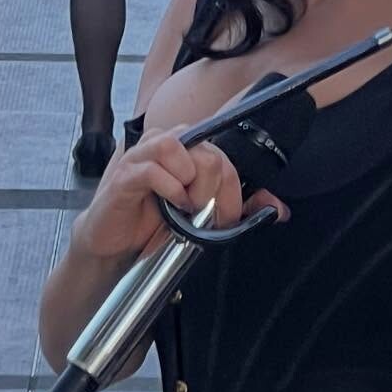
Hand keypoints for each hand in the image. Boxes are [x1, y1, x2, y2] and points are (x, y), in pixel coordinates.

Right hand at [73, 126, 287, 261]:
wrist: (114, 245)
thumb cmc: (154, 224)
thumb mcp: (202, 215)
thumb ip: (237, 206)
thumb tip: (277, 210)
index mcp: (186, 151)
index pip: (223, 156)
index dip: (232, 189)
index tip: (227, 218)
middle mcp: (165, 146)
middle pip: (206, 151)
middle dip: (213, 189)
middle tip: (202, 213)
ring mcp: (141, 157)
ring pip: (177, 146)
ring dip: (189, 181)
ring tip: (185, 206)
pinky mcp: (124, 175)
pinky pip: (151, 168)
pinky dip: (169, 187)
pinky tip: (171, 205)